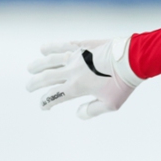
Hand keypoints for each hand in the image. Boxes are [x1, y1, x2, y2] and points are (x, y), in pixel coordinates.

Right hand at [25, 38, 141, 118]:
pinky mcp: (82, 46)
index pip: (54, 96)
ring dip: (38, 66)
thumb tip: (77, 114)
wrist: (132, 60)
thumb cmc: (122, 84)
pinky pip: (62, 46)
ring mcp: (76, 57)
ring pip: (50, 61)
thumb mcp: (110, 104)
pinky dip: (51, 48)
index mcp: (76, 87)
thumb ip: (92, 110)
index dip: (46, 102)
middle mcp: (71, 71)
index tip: (44, 106)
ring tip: (31, 69)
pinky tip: (43, 49)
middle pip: (46, 78)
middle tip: (29, 87)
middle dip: (35, 84)